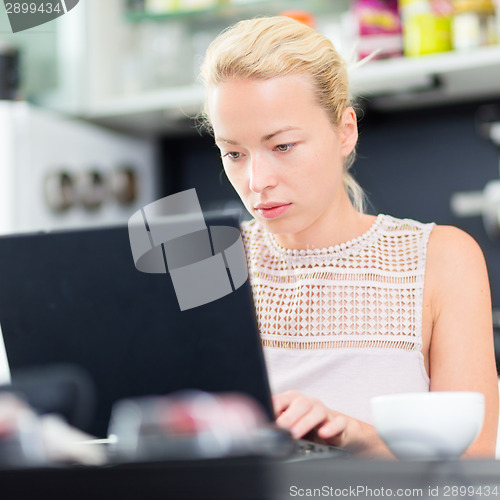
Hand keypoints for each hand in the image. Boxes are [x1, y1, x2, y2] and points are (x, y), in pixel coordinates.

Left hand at [273, 390, 393, 456]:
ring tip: (295, 434)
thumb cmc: (307, 426)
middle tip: (279, 429)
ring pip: (318, 411)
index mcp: (293, 400)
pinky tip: (323, 433)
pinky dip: (331, 427)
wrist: (336, 431)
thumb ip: (276, 422)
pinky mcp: (339, 423)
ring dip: (305, 422)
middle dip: (289, 416)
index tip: (265, 417)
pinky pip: (338, 422)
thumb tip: (259, 426)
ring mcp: (325, 412)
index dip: (274, 407)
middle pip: (301, 403)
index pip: (282, 399)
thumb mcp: (289, 424)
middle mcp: (309, 403)